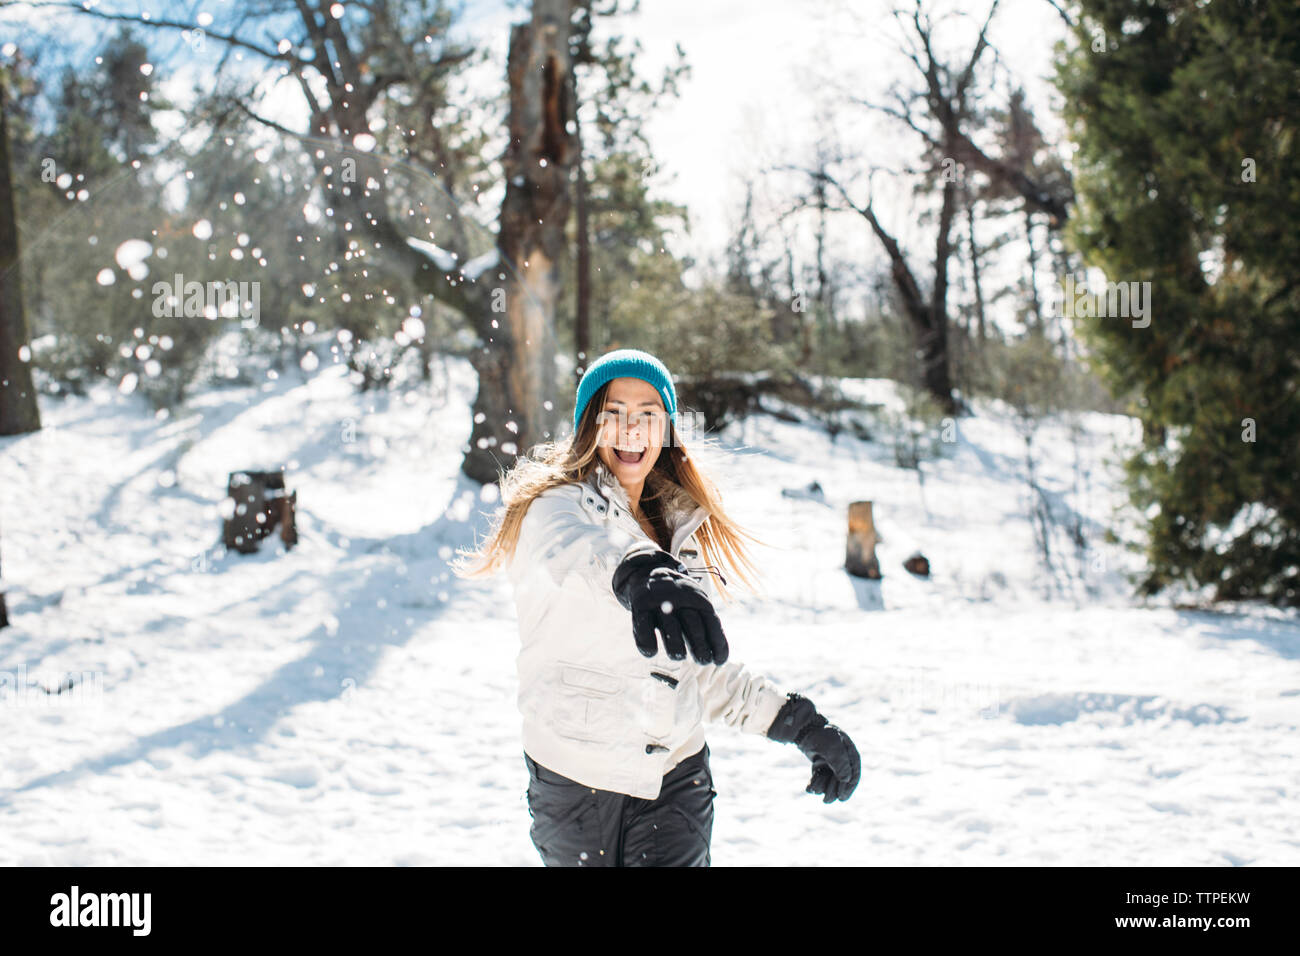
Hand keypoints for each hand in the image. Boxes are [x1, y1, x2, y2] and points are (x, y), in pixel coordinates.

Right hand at [611, 550, 728, 664]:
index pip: (711, 622)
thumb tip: (720, 660)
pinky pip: (644, 628)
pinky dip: (648, 643)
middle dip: (700, 647)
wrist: (649, 573)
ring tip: (680, 656)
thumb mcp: (696, 606)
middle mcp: (680, 599)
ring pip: (671, 628)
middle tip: (703, 661)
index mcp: (698, 599)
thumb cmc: (679, 601)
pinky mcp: (640, 606)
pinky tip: (652, 652)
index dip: (717, 643)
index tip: (718, 661)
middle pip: (693, 625)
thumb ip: (708, 629)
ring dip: (677, 647)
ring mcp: (660, 602)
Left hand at [797, 724, 860, 802]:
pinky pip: (821, 778)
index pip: (853, 776)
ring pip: (830, 781)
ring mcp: (832, 763)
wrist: (804, 728)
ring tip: (813, 789)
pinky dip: (816, 784)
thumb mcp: (833, 749)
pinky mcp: (821, 764)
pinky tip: (809, 788)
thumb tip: (847, 780)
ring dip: (822, 788)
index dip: (848, 788)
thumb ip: (840, 764)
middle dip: (833, 791)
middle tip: (825, 801)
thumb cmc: (821, 736)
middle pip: (841, 781)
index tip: (841, 798)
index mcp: (850, 755)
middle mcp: (843, 760)